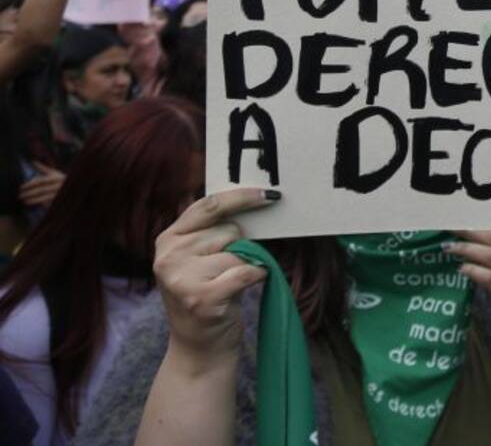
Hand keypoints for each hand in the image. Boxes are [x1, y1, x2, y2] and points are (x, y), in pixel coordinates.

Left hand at [19, 161, 65, 207]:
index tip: (21, 187)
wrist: (76, 189)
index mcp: (57, 177)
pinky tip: (34, 204)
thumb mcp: (55, 173)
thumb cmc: (62, 180)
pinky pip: (48, 203)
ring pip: (44, 197)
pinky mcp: (60, 200)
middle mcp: (59, 185)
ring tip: (24, 201)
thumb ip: (44, 168)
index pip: (41, 181)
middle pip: (41, 190)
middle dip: (29, 193)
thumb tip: (33, 162)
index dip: (30, 184)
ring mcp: (60, 194)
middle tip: (20, 195)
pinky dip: (40, 204)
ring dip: (33, 200)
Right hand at [153, 188, 277, 364]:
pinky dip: (257, 276)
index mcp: (167, 240)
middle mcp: (168, 257)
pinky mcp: (200, 298)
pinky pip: (246, 271)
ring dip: (245, 265)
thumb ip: (213, 231)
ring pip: (239, 252)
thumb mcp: (199, 259)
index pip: (208, 206)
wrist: (198, 349)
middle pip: (229, 231)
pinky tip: (246, 287)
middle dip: (240, 246)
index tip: (268, 195)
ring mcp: (181, 279)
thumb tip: (256, 201)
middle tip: (227, 270)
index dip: (240, 197)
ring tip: (228, 285)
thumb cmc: (208, 296)